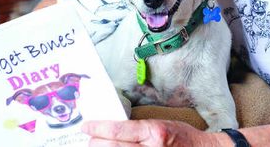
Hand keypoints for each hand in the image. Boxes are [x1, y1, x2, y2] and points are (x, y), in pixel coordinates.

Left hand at [82, 119, 221, 146]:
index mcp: (155, 132)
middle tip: (89, 139)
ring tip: (97, 146)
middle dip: (96, 143)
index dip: (98, 128)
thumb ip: (139, 129)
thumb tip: (113, 128)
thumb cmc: (182, 137)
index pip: (118, 129)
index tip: (87, 126)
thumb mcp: (161, 125)